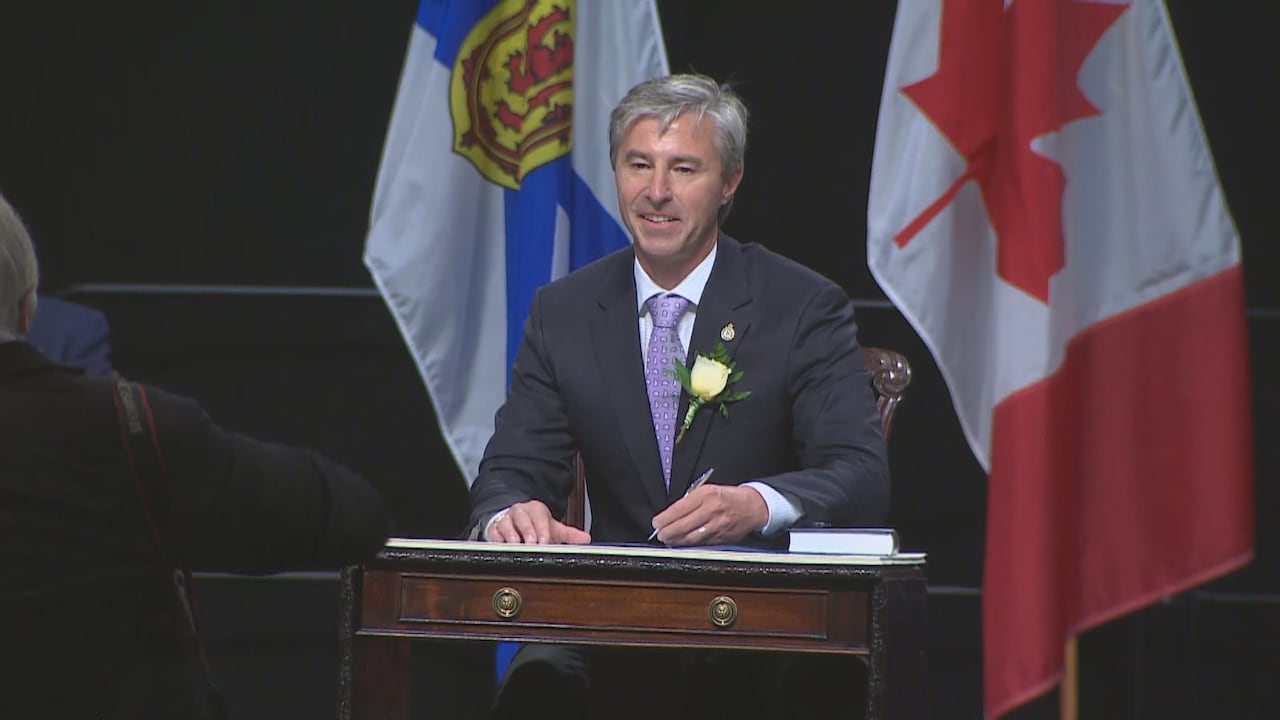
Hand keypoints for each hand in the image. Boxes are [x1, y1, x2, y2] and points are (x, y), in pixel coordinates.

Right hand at [485, 500, 591, 543]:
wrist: (512, 521)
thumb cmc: (533, 526)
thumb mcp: (551, 528)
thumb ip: (569, 534)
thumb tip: (586, 539)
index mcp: (535, 509)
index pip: (540, 517)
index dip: (542, 529)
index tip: (545, 541)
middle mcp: (519, 512)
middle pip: (523, 520)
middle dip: (527, 532)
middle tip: (532, 545)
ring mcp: (505, 520)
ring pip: (506, 525)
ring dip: (511, 536)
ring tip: (517, 546)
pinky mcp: (493, 529)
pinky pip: (494, 534)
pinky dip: (498, 540)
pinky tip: (503, 547)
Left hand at [650, 484, 767, 545]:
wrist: (752, 507)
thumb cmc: (728, 497)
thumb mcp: (709, 490)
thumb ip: (691, 501)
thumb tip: (671, 514)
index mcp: (706, 495)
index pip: (679, 509)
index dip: (665, 518)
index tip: (657, 522)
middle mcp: (712, 510)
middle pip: (683, 525)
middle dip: (667, 532)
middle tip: (659, 534)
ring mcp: (717, 525)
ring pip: (691, 537)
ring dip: (676, 540)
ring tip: (668, 539)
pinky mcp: (721, 537)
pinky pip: (700, 543)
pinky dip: (689, 544)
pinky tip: (681, 543)